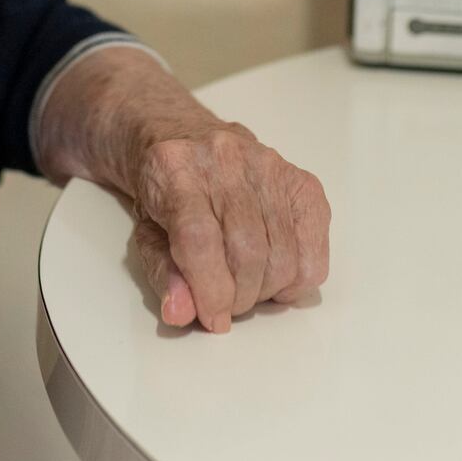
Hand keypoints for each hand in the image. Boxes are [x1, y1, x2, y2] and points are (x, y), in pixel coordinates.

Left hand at [128, 120, 330, 332]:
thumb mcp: (147, 232)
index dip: (210, 289)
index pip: (200, 238)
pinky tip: (276, 277)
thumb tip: (181, 312)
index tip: (213, 319)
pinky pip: (314, 247)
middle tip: (227, 305)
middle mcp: (226, 159)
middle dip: (239, 297)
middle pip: (247, 251)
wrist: (188, 141)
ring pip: (283, 255)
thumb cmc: (166, 192)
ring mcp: (270, 166)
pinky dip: (298, 279)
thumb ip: (163, 274)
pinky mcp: (302, 181)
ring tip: (246, 288)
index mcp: (176, 169)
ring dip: (266, 291)